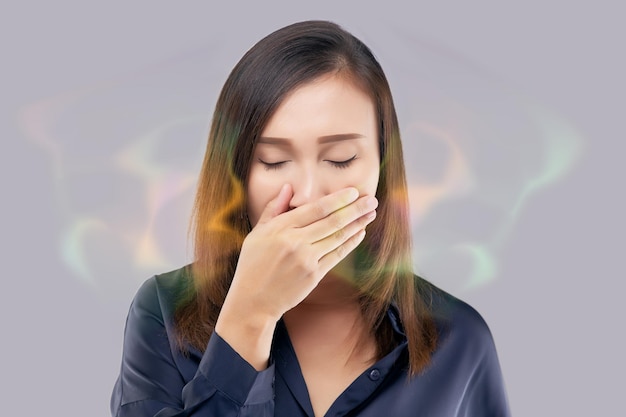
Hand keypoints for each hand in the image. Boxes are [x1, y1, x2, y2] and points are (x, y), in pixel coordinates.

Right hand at [214, 184, 376, 368]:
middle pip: (332, 221)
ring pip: (338, 237)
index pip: (316, 209)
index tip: (353, 191)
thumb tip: (288, 187)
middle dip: (355, 209)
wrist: (253, 301)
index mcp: (281, 228)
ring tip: (370, 213)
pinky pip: (337, 255)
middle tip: (371, 199)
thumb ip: (274, 208)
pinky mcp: (314, 275)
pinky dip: (350, 243)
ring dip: (357, 224)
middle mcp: (295, 242)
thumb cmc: (252, 265)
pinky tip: (360, 233)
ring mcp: (306, 259)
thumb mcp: (257, 233)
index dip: (338, 199)